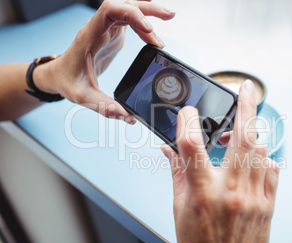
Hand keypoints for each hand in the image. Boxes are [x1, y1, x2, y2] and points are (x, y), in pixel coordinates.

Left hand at [35, 0, 174, 122]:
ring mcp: (106, 29)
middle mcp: (98, 27)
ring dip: (148, 12)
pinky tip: (154, 38)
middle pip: (123, 5)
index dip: (131, 13)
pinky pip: (130, 21)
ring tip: (168, 18)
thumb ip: (105, 107)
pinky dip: (145, 25)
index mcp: (89, 36)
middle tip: (168, 16)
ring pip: (128, 9)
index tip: (148, 27)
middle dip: (147, 8)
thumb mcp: (83, 97)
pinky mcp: (112, 34)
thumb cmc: (67, 81)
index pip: (109, 11)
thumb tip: (129, 118)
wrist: (59, 75)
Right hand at [162, 80, 278, 242]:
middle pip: (241, 139)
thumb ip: (177, 173)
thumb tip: (169, 148)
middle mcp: (230, 193)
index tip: (188, 113)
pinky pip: (273, 171)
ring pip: (261, 152)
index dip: (187, 121)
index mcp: (201, 193)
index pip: (191, 145)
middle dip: (245, 107)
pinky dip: (264, 160)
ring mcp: (253, 199)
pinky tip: (254, 162)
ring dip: (252, 137)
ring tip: (241, 136)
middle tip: (246, 89)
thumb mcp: (179, 209)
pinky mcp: (268, 207)